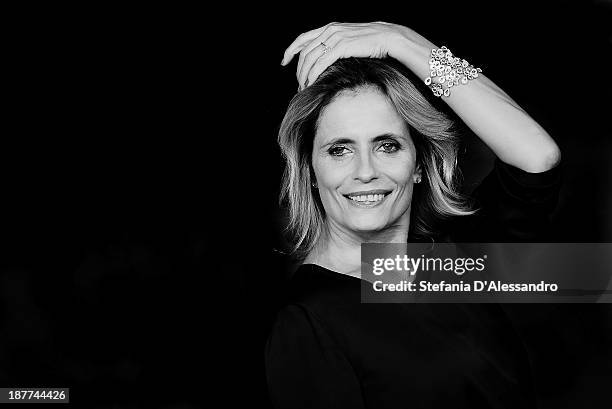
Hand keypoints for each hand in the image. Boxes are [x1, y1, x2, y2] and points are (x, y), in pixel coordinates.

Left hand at [281, 22, 409, 89]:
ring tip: (305, 87)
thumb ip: (337, 46)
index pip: (303, 38)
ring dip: (305, 75)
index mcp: (330, 27)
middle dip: (299, 70)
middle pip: (304, 52)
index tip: (284, 61)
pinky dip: (313, 74)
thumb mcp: (350, 41)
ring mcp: (335, 37)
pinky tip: (312, 83)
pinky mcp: (341, 46)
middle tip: (299, 84)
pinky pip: (320, 63)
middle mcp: (329, 30)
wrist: (389, 37)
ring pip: (310, 58)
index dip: (291, 50)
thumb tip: (328, 60)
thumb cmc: (373, 43)